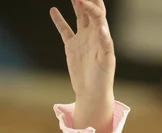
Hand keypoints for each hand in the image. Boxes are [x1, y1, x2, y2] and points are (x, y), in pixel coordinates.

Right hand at [50, 0, 114, 132]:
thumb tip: (102, 28)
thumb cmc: (103, 80)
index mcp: (103, 37)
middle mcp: (94, 35)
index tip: (81, 0)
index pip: (98, 14)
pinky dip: (59, 21)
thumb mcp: (106, 61)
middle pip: (91, 11)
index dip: (90, 5)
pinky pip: (65, 30)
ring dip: (76, 4)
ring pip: (79, 16)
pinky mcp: (72, 47)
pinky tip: (54, 11)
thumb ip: (105, 44)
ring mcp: (82, 40)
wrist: (92, 94)